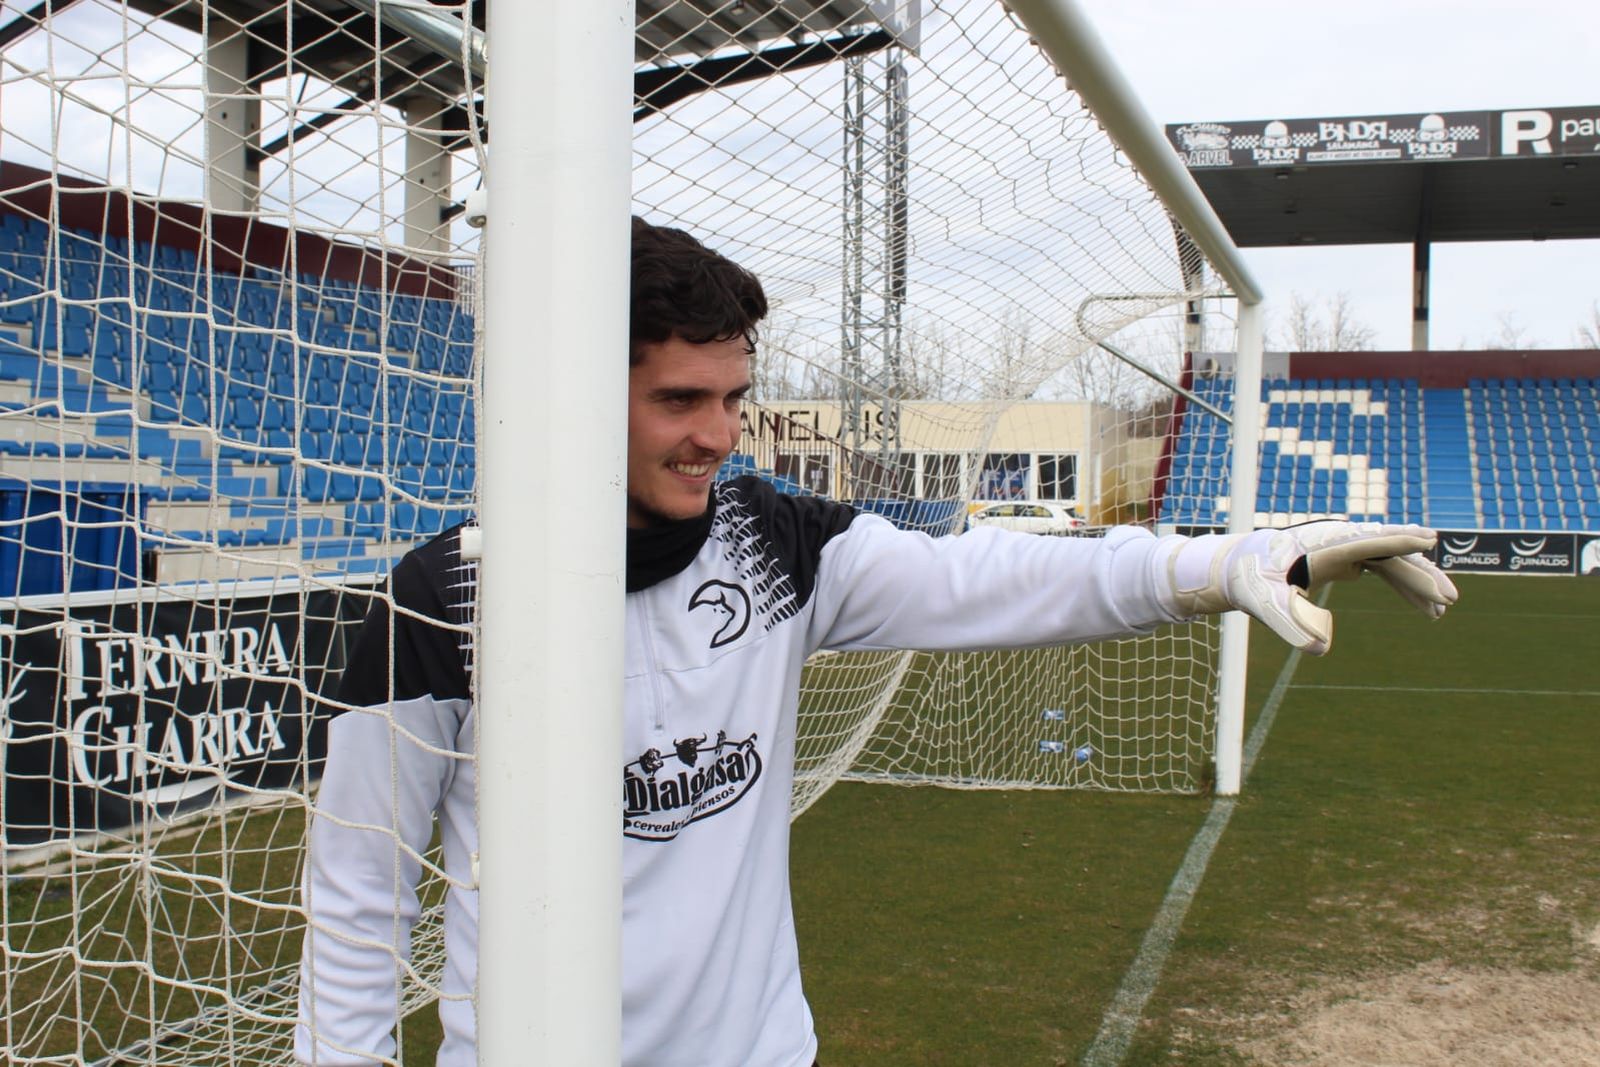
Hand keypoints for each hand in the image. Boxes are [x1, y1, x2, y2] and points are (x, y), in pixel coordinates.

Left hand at [1168, 521, 1458, 654]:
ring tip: (1442, 611)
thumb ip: (1289, 625)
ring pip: (1391, 561)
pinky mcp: (1346, 559)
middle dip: (1419, 573)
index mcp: (1322, 543)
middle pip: (1388, 552)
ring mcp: (1345, 548)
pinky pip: (1384, 570)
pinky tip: (1424, 610)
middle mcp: (1339, 540)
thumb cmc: (1249, 581)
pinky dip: (1404, 588)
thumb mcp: (1263, 604)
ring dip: (1417, 584)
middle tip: (1448, 599)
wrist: (1238, 568)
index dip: (1398, 540)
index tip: (1428, 538)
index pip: (1367, 540)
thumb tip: (1318, 649)